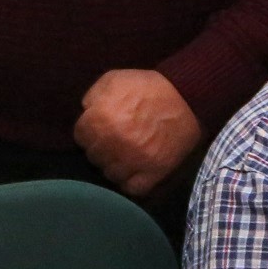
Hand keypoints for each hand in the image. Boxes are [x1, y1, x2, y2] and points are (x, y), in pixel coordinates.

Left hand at [72, 69, 201, 198]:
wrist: (187, 98)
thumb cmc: (147, 87)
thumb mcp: (113, 80)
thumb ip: (93, 96)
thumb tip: (85, 112)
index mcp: (101, 119)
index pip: (80, 137)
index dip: (88, 132)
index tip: (97, 130)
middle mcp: (114, 143)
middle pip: (93, 157)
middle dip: (100, 148)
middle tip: (111, 141)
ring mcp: (134, 160)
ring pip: (110, 174)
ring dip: (113, 165)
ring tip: (122, 155)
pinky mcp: (155, 172)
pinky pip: (133, 188)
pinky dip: (130, 182)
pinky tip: (132, 171)